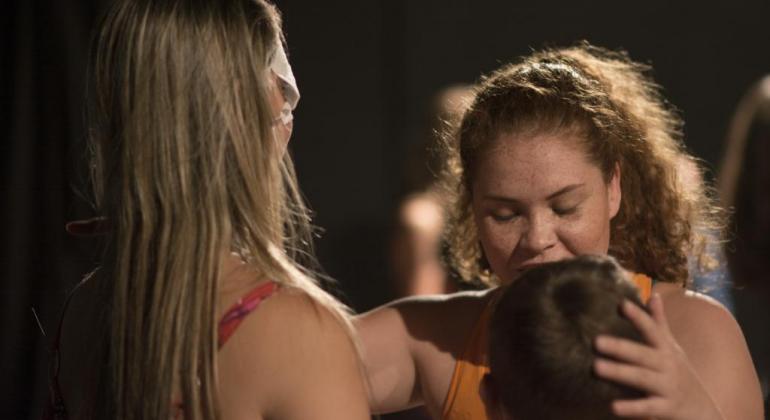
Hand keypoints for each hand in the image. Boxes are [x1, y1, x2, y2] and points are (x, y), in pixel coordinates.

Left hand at [593, 293, 724, 419]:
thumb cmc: (678, 373)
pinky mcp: (666, 409)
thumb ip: (659, 322)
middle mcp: (667, 365)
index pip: (652, 329)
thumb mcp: (671, 347)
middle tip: (596, 341)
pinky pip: (648, 408)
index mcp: (666, 349)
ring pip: (641, 378)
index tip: (621, 304)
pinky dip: (631, 408)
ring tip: (596, 367)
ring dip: (619, 372)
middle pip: (642, 354)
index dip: (638, 317)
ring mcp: (667, 387)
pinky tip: (612, 406)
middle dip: (620, 347)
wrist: (703, 410)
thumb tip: (654, 293)